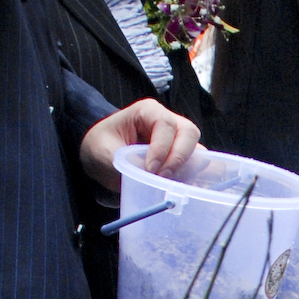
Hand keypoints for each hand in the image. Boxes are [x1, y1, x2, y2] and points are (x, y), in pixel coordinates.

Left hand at [80, 97, 199, 189]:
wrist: (101, 154)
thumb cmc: (101, 146)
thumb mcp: (103, 153)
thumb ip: (124, 163)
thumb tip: (149, 178)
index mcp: (147, 111)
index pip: (165, 124)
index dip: (161, 148)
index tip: (150, 169)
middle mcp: (168, 121)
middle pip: (188, 133)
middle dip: (179, 157)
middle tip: (163, 177)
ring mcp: (177, 138)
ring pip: (197, 149)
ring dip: (187, 168)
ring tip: (169, 184)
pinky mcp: (180, 156)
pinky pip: (195, 164)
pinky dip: (190, 176)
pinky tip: (177, 188)